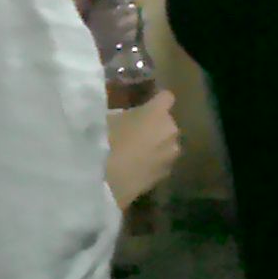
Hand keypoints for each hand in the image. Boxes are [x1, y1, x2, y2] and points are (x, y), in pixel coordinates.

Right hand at [106, 90, 181, 211]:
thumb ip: (125, 115)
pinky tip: (137, 168)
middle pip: (167, 123)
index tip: (145, 106)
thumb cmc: (106, 142)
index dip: (156, 101)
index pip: (166, 97)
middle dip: (156, 126)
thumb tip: (127, 116)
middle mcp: (171, 130)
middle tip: (136, 132)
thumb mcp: (109, 120)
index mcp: (158, 112)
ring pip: (167, 144)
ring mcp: (171, 154)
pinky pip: (162, 162)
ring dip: (157, 145)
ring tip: (137, 153)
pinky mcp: (167, 173)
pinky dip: (154, 162)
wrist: (108, 181)